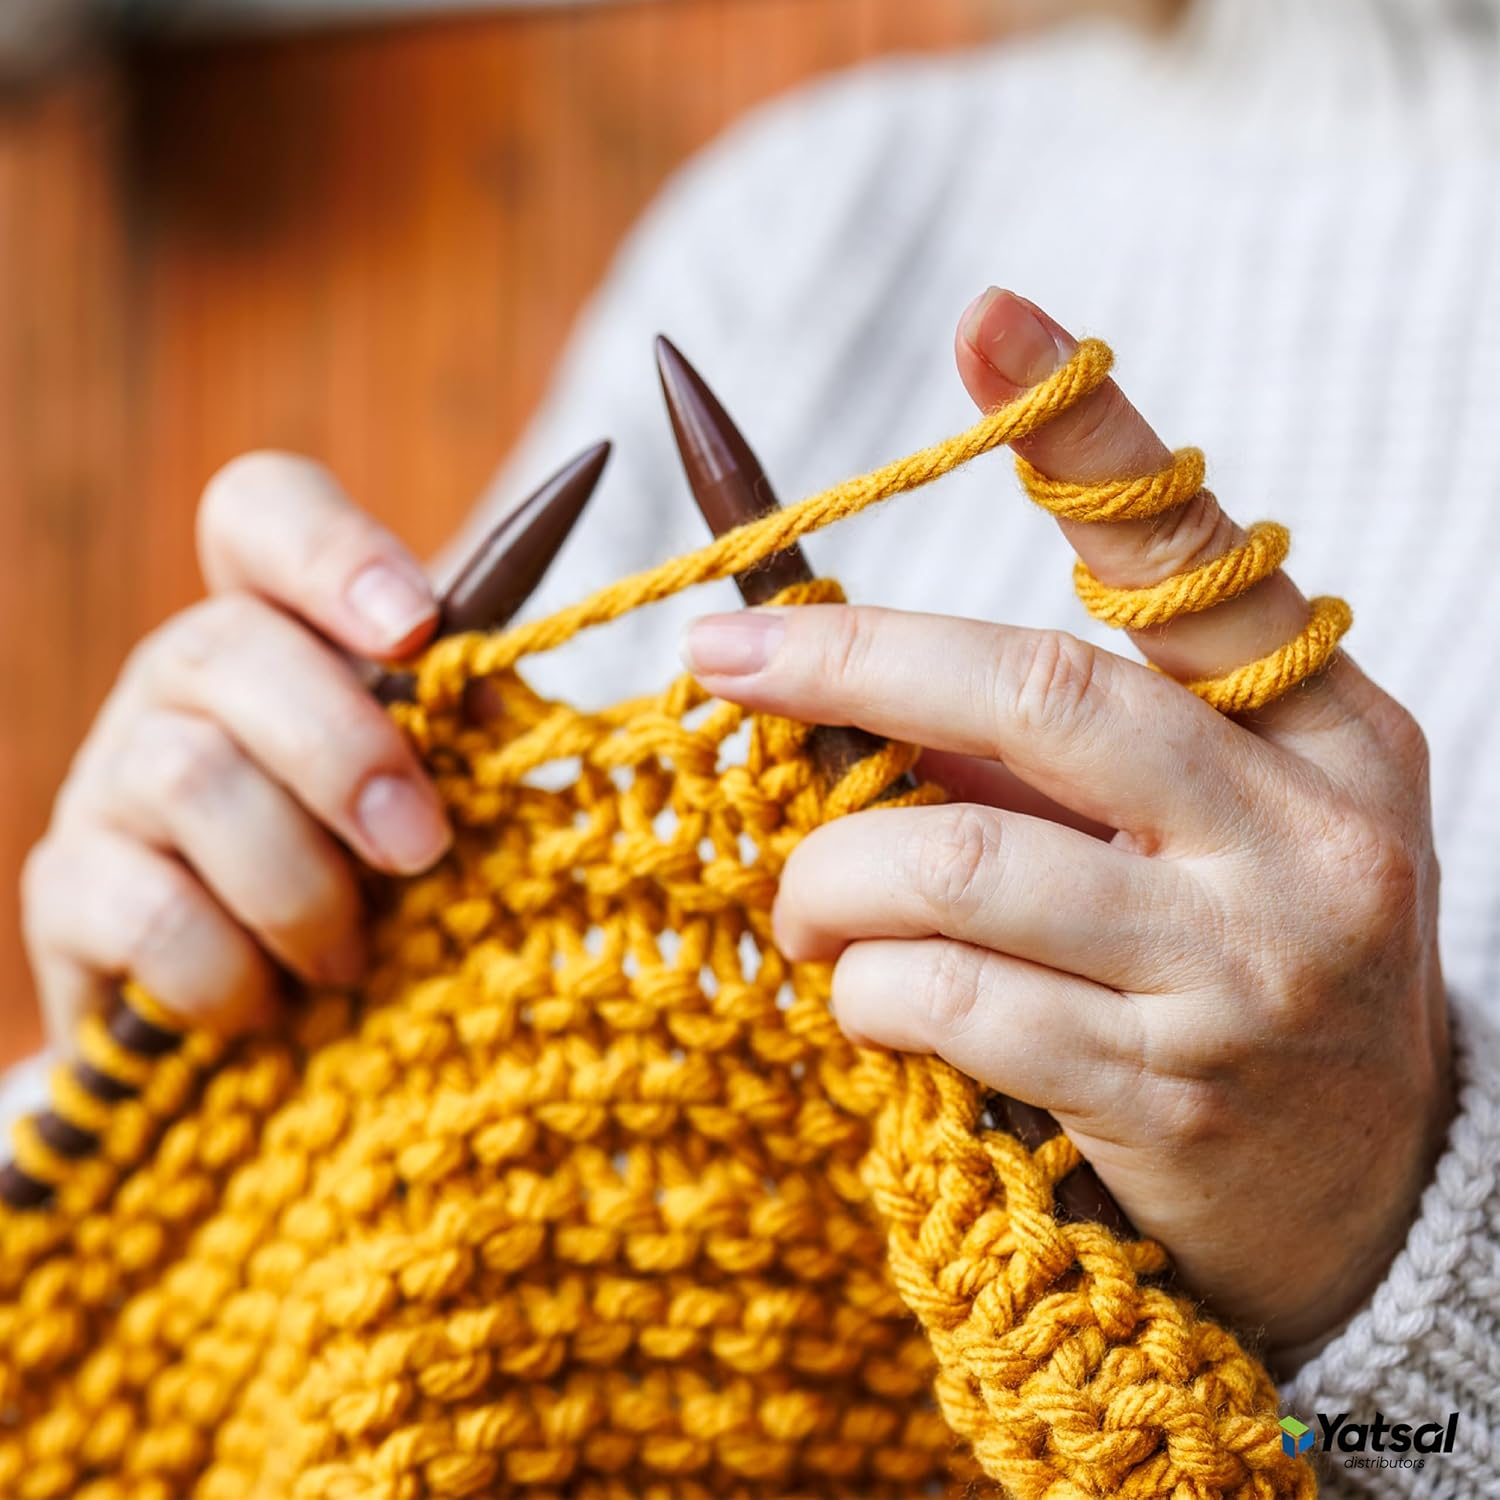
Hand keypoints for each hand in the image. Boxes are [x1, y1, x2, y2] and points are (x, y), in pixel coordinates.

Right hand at [21, 453, 451, 1044]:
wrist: (266, 1010)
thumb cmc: (374, 874)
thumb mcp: (434, 791)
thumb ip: (461, 731)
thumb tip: (496, 698)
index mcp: (281, 627)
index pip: (262, 513)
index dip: (331, 551)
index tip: (415, 628)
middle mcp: (179, 680)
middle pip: (226, 646)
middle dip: (343, 753)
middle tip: (420, 848)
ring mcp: (110, 778)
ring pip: (189, 778)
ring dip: (299, 884)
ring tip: (352, 959)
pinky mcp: (67, 890)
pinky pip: (149, 912)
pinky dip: (230, 971)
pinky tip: (268, 1006)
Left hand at [681, 289, 1451, 1352]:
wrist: (1359, 1193)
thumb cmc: (1235, 965)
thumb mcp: (1191, 830)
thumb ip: (1050, 746)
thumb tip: (839, 661)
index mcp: (1322, 731)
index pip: (1191, 555)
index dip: (1085, 434)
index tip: (986, 318)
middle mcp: (1303, 836)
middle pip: (1043, 693)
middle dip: (852, 662)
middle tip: (721, 656)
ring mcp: (1243, 969)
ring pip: (963, 862)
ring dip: (832, 876)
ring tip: (800, 904)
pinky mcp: (1167, 1093)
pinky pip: (952, 1004)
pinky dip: (867, 990)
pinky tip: (863, 998)